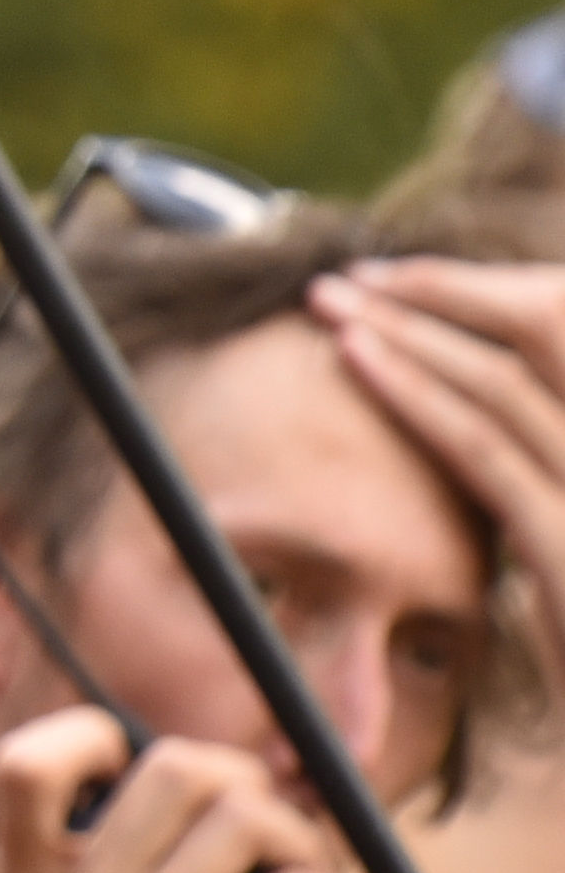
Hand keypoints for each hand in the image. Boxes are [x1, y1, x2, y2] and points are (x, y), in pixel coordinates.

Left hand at [315, 260, 564, 610]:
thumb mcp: (557, 594)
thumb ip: (530, 527)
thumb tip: (477, 480)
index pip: (546, 378)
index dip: (471, 325)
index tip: (393, 295)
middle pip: (533, 365)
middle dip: (435, 310)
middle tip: (344, 278)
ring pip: (507, 394)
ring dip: (412, 334)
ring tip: (330, 299)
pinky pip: (490, 458)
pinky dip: (419, 398)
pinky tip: (361, 358)